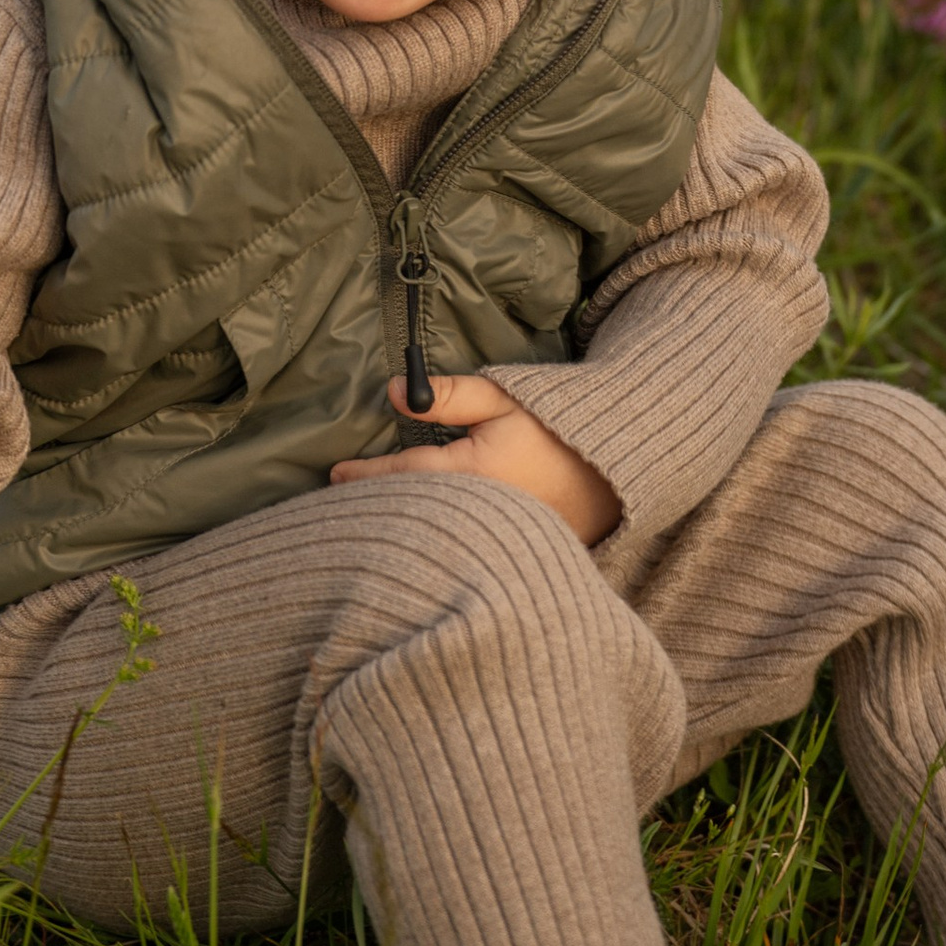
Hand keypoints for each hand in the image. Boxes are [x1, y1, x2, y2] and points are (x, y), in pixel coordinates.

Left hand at [328, 375, 620, 544]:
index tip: (335, 475)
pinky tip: (413, 546)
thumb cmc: (555, 431)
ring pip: (429, 537)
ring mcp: (489, 538)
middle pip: (407, 514)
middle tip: (339, 505)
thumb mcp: (503, 400)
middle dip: (374, 508)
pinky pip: (456, 551)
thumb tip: (393, 392)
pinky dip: (431, 545)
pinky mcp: (504, 553)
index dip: (363, 475)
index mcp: (470, 474)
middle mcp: (474, 513)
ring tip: (367, 523)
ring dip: (398, 529)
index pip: (402, 474)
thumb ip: (449, 395)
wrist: (610, 474)